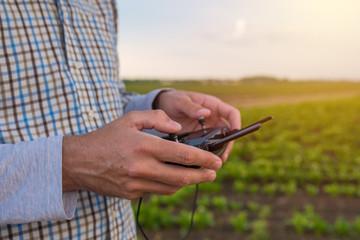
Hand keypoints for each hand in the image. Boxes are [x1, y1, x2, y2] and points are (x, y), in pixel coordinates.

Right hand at [62, 110, 221, 198]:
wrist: (78, 161)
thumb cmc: (106, 137)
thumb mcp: (130, 119)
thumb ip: (157, 118)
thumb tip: (178, 128)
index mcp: (144, 146)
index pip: (182, 154)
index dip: (203, 158)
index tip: (216, 160)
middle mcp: (142, 167)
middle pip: (182, 176)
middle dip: (202, 175)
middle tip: (214, 173)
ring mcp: (136, 184)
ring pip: (171, 187)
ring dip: (187, 182)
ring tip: (198, 175)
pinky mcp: (132, 194)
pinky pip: (157, 192)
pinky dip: (170, 186)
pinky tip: (175, 179)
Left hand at [154, 90, 240, 160]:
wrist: (162, 106)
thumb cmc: (173, 99)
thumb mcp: (180, 101)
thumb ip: (191, 107)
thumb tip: (206, 113)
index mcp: (212, 106)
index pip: (231, 113)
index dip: (236, 123)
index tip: (235, 134)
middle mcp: (213, 118)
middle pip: (228, 132)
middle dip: (228, 144)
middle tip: (222, 157)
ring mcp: (207, 129)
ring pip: (220, 141)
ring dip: (220, 152)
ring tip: (214, 163)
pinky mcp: (200, 137)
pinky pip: (208, 146)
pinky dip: (208, 154)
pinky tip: (203, 162)